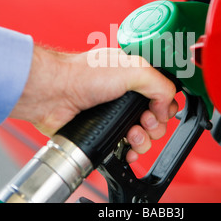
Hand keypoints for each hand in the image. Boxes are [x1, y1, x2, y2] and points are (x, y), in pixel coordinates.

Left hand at [9, 45, 177, 162]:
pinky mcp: (105, 132)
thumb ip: (160, 84)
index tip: (159, 108)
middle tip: (144, 119)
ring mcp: (115, 115)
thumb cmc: (82, 74)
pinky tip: (127, 148)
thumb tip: (168, 107)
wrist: (53, 94)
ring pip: (144, 135)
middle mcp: (126, 95)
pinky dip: (132, 151)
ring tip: (132, 133)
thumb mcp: (132, 68)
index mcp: (135, 75)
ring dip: (144, 139)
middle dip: (155, 123)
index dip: (166, 104)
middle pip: (157, 117)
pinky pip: (127, 147)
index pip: (163, 92)